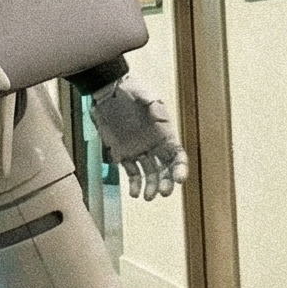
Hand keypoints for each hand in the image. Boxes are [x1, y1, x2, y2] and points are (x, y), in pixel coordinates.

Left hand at [90, 76, 187, 199]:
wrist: (106, 91)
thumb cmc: (128, 90)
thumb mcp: (142, 94)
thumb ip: (152, 104)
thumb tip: (160, 115)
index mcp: (163, 133)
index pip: (177, 155)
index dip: (180, 168)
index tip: (179, 179)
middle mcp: (154, 145)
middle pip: (165, 169)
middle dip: (166, 182)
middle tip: (163, 192)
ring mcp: (139, 150)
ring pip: (150, 174)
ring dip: (151, 187)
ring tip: (148, 197)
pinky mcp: (123, 153)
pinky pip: (131, 172)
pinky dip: (134, 184)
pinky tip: (134, 193)